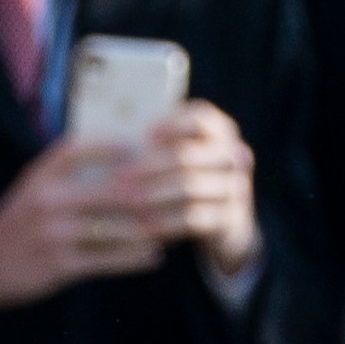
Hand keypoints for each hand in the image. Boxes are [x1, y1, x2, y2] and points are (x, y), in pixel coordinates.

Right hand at [0, 136, 156, 319]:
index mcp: (40, 176)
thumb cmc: (20, 221)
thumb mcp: (34, 187)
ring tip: (172, 227)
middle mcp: (46, 201)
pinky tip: (154, 256)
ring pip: (115, 228)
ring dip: (147, 230)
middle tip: (177, 194)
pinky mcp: (59, 265)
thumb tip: (124, 156)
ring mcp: (53, 234)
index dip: (112, 146)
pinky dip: (134, 258)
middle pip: (111, 191)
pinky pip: (107, 260)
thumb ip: (68, 171)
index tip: (141, 147)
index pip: (77, 149)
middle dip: (148, 194)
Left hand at [125, 99, 260, 275]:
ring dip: (154, 195)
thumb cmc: (183, 178)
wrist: (222, 221)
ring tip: (127, 202)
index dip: (171, 125)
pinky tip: (144, 225)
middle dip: (150, 167)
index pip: (199, 117)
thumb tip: (107, 139)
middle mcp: (234, 154)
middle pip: (188, 155)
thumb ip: (154, 144)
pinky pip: (195, 218)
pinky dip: (166, 221)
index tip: (145, 136)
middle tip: (120, 178)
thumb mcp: (176, 156)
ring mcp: (237, 186)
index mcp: (219, 130)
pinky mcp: (231, 217)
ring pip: (190, 187)